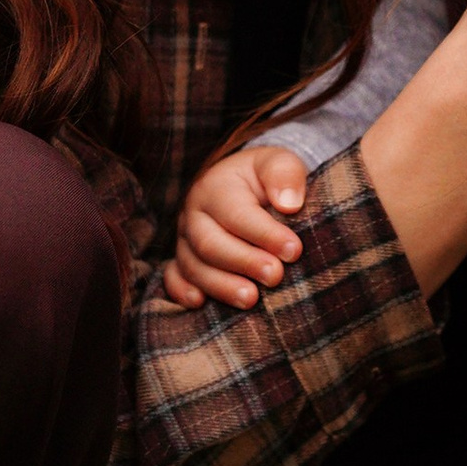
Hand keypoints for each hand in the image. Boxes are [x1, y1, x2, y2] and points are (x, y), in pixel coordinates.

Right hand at [164, 143, 309, 311]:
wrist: (242, 184)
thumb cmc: (265, 177)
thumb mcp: (279, 162)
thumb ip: (285, 174)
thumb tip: (290, 203)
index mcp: (217, 186)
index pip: (237, 213)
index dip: (264, 234)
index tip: (294, 250)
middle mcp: (194, 213)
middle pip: (210, 243)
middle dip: (243, 262)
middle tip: (275, 276)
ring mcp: (185, 238)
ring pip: (192, 265)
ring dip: (220, 285)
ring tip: (251, 299)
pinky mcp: (181, 259)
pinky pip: (173, 277)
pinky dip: (181, 291)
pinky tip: (199, 303)